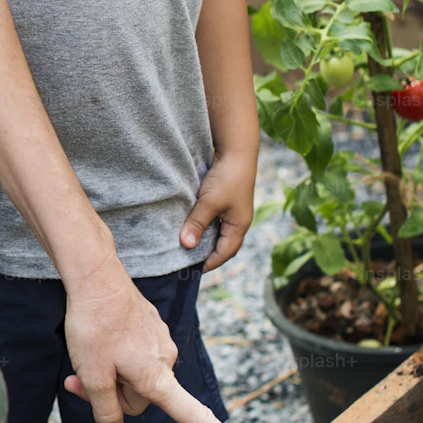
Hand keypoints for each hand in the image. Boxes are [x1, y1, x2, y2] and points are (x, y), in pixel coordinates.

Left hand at [61, 258, 257, 422]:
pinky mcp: (151, 326)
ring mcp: (160, 341)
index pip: (196, 417)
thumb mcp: (91, 376)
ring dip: (111, 373)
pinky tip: (99, 337)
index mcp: (157, 378)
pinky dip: (115, 355)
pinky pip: (135, 354)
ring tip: (86, 354)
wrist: (97, 277)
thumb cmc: (93, 326)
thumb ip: (105, 411)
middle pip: (142, 397)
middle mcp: (166, 360)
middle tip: (79, 380)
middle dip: (114, 394)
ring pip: (136, 375)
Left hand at [179, 148, 257, 271]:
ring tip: (183, 246)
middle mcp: (236, 222)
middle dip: (205, 254)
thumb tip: (186, 245)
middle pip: (220, 245)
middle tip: (184, 261)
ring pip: (214, 232)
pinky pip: (211, 219)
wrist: (236, 151)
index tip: (191, 271)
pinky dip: (200, 225)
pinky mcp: (222, 201)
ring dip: (201, 238)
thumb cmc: (227, 178)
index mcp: (239, 226)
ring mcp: (230, 211)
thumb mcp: (210, 202)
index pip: (225, 253)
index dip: (209, 263)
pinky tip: (187, 225)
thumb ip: (198, 223)